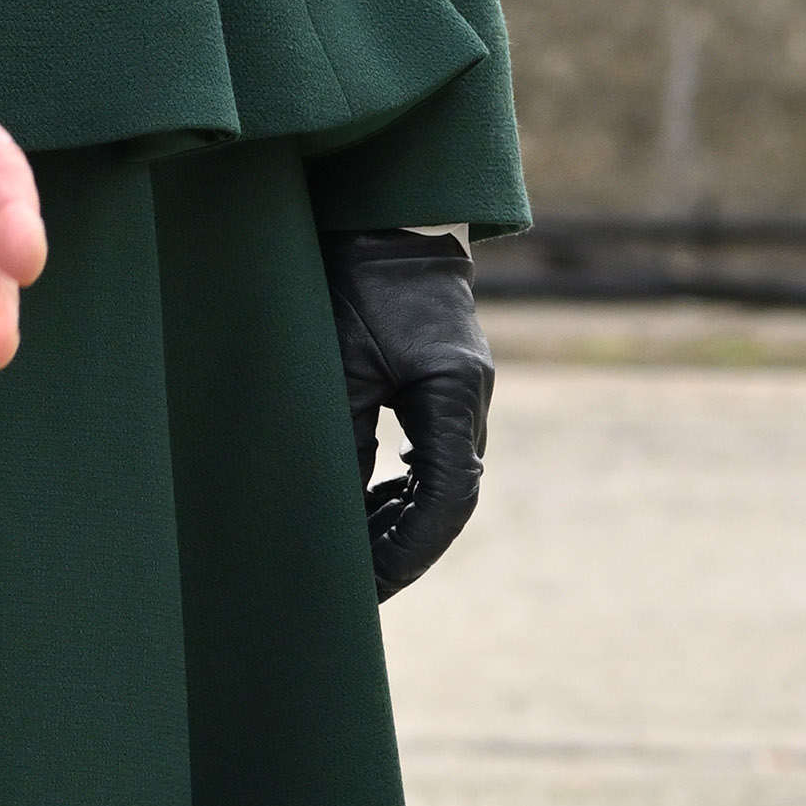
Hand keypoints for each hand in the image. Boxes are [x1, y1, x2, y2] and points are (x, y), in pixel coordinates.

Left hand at [329, 230, 491, 597]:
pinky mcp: (446, 384)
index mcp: (455, 390)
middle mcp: (471, 397)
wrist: (380, 217)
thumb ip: (343, 442)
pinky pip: (437, 454)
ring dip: (404, 520)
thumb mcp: (339, 363)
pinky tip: (374, 503)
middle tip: (357, 589)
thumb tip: (334, 521)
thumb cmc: (355, 281)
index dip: (406, 551)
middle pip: (451, 498)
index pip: (446, 498)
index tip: (367, 588)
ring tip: (358, 557)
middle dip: (405, 547)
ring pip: (446, 480)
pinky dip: (407, 488)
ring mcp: (464, 391)